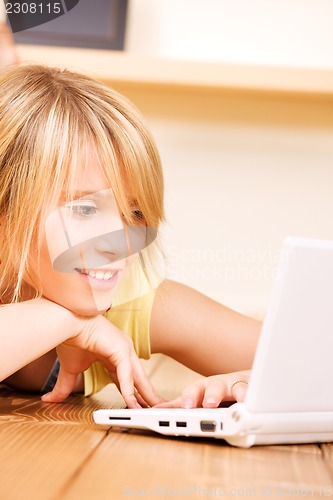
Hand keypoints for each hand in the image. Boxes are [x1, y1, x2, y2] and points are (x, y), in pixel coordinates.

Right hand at [41, 314, 163, 407]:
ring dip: (145, 396)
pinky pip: (126, 374)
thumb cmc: (70, 338)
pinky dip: (129, 389)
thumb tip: (49, 400)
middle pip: (139, 379)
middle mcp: (123, 351)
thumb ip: (65, 386)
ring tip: (151, 412)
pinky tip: (132, 402)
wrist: (66, 323)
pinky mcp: (121, 349)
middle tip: (156, 410)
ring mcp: (124, 349)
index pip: (128, 378)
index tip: (139, 406)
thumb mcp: (70, 369)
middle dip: (148, 395)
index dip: (133, 393)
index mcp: (114, 354)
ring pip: (138, 378)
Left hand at [154, 370, 250, 408]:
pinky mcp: (254, 389)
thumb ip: (180, 405)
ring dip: (237, 396)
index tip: (184, 408)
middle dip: (210, 395)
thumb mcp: (198, 398)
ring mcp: (237, 386)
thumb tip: (154, 410)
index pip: (193, 391)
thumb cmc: (220, 393)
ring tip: (236, 406)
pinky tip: (255, 405)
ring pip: (234, 387)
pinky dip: (255, 398)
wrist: (248, 382)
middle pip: (213, 386)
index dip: (189, 399)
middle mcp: (219, 385)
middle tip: (208, 405)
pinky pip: (255, 392)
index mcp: (203, 388)